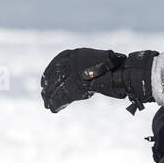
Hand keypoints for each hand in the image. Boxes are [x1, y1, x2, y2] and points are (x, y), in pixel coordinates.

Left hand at [41, 48, 156, 113]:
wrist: (120, 72)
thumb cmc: (113, 69)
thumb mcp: (96, 64)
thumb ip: (87, 69)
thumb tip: (84, 77)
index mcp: (77, 54)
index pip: (57, 61)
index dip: (49, 72)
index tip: (44, 79)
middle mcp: (73, 61)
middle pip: (55, 74)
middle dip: (48, 85)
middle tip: (43, 93)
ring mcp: (74, 72)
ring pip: (57, 86)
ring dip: (50, 96)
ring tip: (46, 104)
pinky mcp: (76, 85)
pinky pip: (63, 95)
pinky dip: (57, 102)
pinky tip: (53, 108)